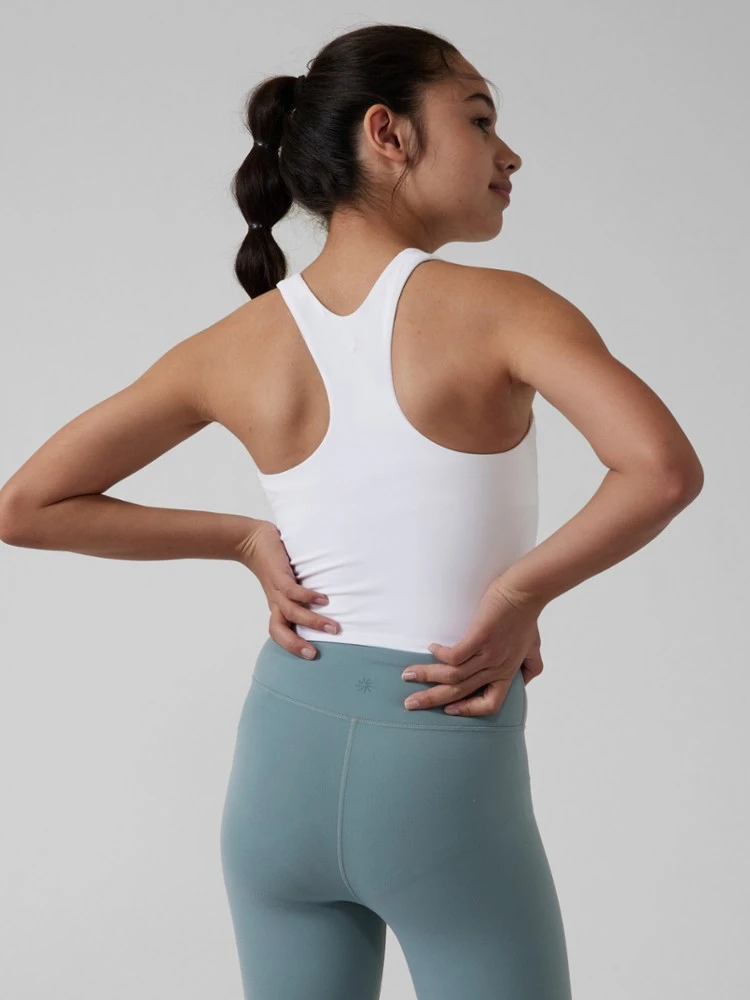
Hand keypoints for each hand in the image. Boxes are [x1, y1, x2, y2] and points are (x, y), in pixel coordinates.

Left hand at [235, 520, 339, 658]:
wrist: (252, 541)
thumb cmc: (273, 563)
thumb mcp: (286, 583)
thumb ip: (301, 593)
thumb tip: (328, 602)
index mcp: (277, 607)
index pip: (279, 633)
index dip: (292, 647)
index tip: (312, 656)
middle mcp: (276, 602)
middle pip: (279, 631)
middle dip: (296, 644)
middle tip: (315, 654)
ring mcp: (276, 590)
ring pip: (292, 613)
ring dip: (313, 622)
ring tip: (333, 628)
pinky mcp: (279, 575)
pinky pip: (293, 591)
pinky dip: (308, 597)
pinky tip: (324, 600)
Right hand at [401, 581, 545, 715]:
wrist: (525, 592)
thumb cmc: (527, 618)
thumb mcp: (533, 648)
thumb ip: (531, 666)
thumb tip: (524, 680)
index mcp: (507, 674)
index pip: (489, 704)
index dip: (468, 710)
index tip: (448, 710)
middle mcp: (496, 668)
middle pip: (459, 692)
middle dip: (432, 699)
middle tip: (410, 704)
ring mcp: (488, 654)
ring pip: (452, 675)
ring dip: (427, 676)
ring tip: (408, 675)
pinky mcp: (480, 638)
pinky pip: (454, 655)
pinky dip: (440, 654)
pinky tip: (431, 648)